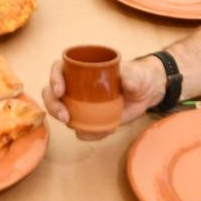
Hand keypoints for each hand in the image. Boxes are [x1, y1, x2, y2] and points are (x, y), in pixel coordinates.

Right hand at [42, 53, 165, 139]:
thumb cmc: (138, 76)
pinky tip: (97, 132)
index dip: (54, 78)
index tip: (60, 90)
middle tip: (64, 116)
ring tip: (74, 125)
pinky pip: (81, 127)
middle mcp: (75, 84)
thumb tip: (125, 82)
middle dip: (53, 105)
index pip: (59, 69)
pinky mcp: (90, 118)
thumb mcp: (136, 74)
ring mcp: (80, 102)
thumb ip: (131, 76)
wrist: (147, 92)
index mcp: (81, 68)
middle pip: (52, 92)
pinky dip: (85, 132)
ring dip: (61, 119)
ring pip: (60, 110)